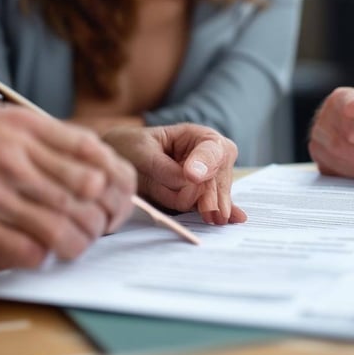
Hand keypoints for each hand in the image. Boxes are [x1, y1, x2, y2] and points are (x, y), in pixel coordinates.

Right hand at [0, 103, 135, 268]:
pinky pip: (24, 250)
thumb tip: (106, 173)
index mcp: (25, 127)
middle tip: (103, 225)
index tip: (119, 198)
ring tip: (77, 243)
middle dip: (104, 215)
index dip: (117, 181)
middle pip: (85, 191)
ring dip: (79, 242)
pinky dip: (43, 256)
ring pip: (61, 226)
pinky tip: (43, 252)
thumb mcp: (10, 123)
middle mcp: (8, 155)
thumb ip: (56, 142)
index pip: (93, 153)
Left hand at [102, 124, 246, 224]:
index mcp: (196, 136)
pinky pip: (215, 204)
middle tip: (207, 210)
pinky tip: (235, 217)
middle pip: (218, 175)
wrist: (118, 162)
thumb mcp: (140, 151)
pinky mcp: (200, 198)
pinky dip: (223, 210)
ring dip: (209, 204)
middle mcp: (207, 157)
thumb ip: (162, 166)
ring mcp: (206, 179)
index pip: (211, 148)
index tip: (192, 176)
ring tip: (212, 218)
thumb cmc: (129, 148)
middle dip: (212, 192)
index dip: (205, 162)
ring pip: (214, 194)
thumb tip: (187, 181)